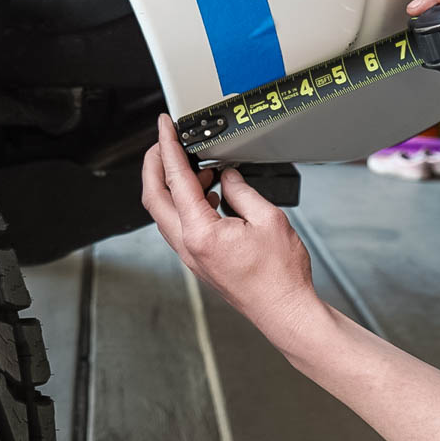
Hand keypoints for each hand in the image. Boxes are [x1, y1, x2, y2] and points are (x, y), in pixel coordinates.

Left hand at [141, 115, 321, 347]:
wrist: (285, 311)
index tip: (164, 128)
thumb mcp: (269, 219)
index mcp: (201, 232)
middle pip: (154, 198)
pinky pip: (181, 226)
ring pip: (165, 213)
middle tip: (164, 142)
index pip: (175, 179)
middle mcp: (188, 246)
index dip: (168, 147)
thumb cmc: (281, 276)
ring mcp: (191, 256)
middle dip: (154, 165)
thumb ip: (241, 192)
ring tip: (197, 167)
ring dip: (172, 186)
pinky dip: (186, 203)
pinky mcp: (199, 261)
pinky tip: (208, 194)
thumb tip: (227, 177)